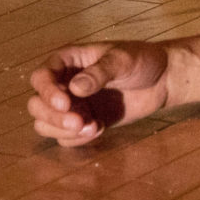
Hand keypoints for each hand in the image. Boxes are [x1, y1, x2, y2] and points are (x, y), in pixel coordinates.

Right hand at [27, 42, 171, 146]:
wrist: (163, 79)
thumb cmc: (142, 60)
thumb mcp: (123, 59)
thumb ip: (100, 72)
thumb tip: (75, 88)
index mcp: (67, 61)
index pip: (41, 77)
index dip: (47, 92)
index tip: (65, 103)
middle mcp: (63, 84)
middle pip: (37, 105)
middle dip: (54, 117)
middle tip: (80, 122)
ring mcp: (72, 105)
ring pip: (46, 124)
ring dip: (63, 131)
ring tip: (95, 127)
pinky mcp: (83, 122)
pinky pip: (65, 137)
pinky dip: (77, 139)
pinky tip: (100, 129)